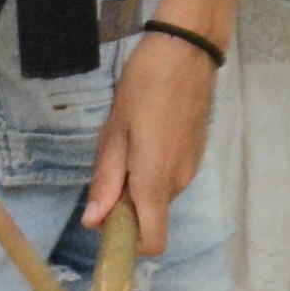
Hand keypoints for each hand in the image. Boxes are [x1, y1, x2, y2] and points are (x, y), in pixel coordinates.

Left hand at [82, 13, 219, 239]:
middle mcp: (179, 183)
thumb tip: (93, 223)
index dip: (128, 241)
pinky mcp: (195, 153)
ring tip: (127, 138)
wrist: (187, 49)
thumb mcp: (115, 131)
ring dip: (138, 180)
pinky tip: (145, 131)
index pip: (153, 241)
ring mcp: (191, 168)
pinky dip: (152, 167)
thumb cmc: (145, 86)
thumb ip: (106, 180)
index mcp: (156, 181)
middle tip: (110, 158)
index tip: (106, 220)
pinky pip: (169, 175)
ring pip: (158, 193)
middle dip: (125, 201)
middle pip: (149, 215)